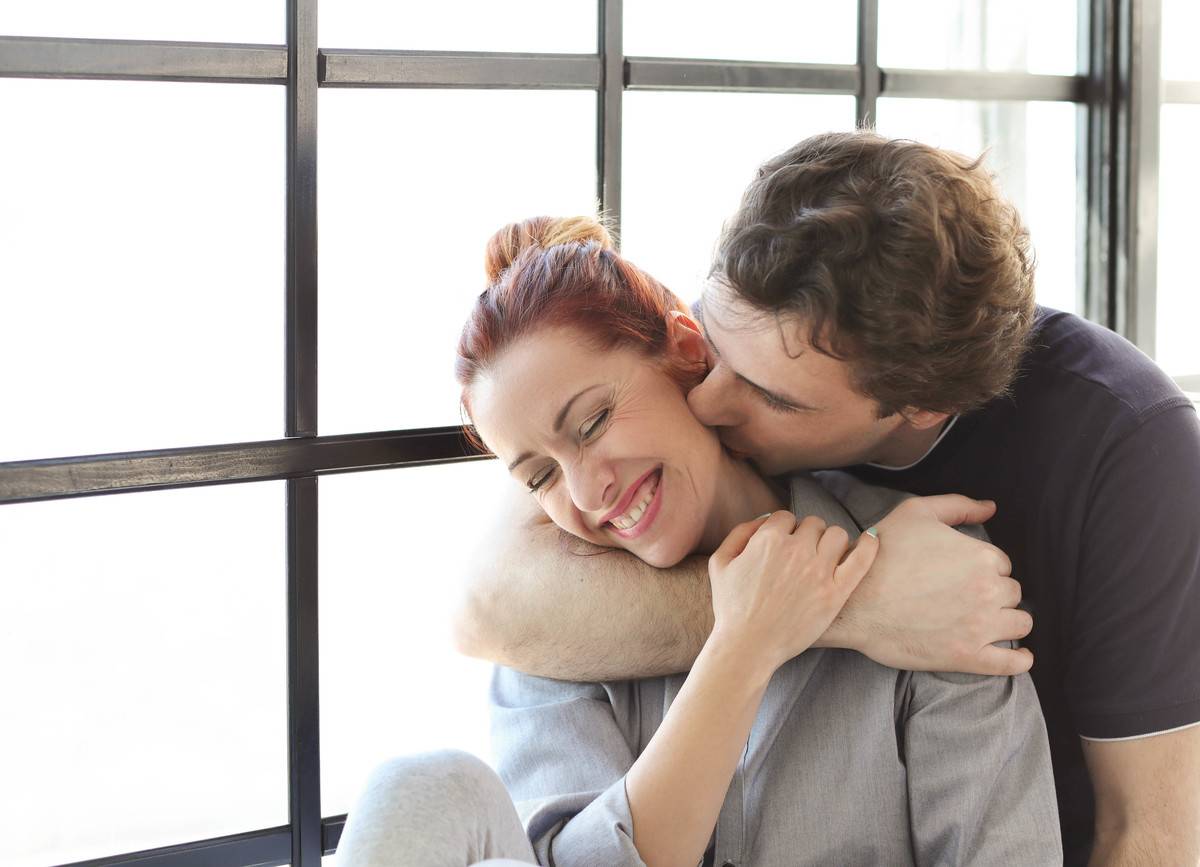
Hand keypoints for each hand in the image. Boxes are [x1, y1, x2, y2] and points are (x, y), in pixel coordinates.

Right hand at [707, 511, 878, 674]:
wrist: (748, 646)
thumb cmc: (731, 607)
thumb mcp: (720, 563)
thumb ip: (740, 533)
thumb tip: (766, 518)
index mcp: (768, 539)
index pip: (786, 517)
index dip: (784, 531)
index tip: (785, 547)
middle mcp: (796, 550)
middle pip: (813, 524)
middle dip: (808, 536)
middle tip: (802, 557)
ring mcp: (819, 571)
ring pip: (837, 535)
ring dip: (831, 542)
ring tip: (825, 558)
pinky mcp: (835, 592)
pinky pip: (861, 559)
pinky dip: (869, 545)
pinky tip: (871, 539)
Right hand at [832, 495, 1033, 675]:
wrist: (852, 601)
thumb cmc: (880, 555)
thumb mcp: (915, 514)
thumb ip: (957, 506)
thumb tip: (990, 508)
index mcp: (981, 556)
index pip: (1001, 564)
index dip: (981, 568)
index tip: (961, 575)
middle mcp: (988, 590)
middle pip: (1011, 592)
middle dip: (994, 593)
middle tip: (965, 597)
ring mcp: (981, 626)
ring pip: (1019, 623)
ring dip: (1007, 621)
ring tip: (988, 622)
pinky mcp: (968, 657)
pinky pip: (1011, 663)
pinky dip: (1019, 660)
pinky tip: (1019, 656)